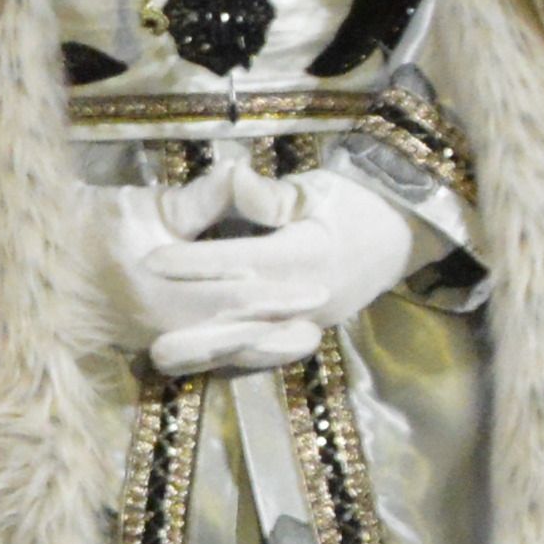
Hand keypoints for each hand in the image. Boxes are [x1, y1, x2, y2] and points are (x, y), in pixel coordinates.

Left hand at [102, 150, 424, 379]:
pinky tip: (192, 364)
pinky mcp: (304, 332)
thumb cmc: (351, 203)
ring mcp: (308, 322)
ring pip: (251, 343)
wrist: (399, 235)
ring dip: (205, 353)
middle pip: (241, 316)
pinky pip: (264, 351)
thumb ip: (272, 194)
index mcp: (306, 254)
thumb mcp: (315, 187)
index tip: (151, 260)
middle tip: (145, 337)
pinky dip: (228, 359)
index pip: (241, 260)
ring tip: (160, 360)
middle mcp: (306, 297)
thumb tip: (238, 178)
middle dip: (192, 326)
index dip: (195, 262)